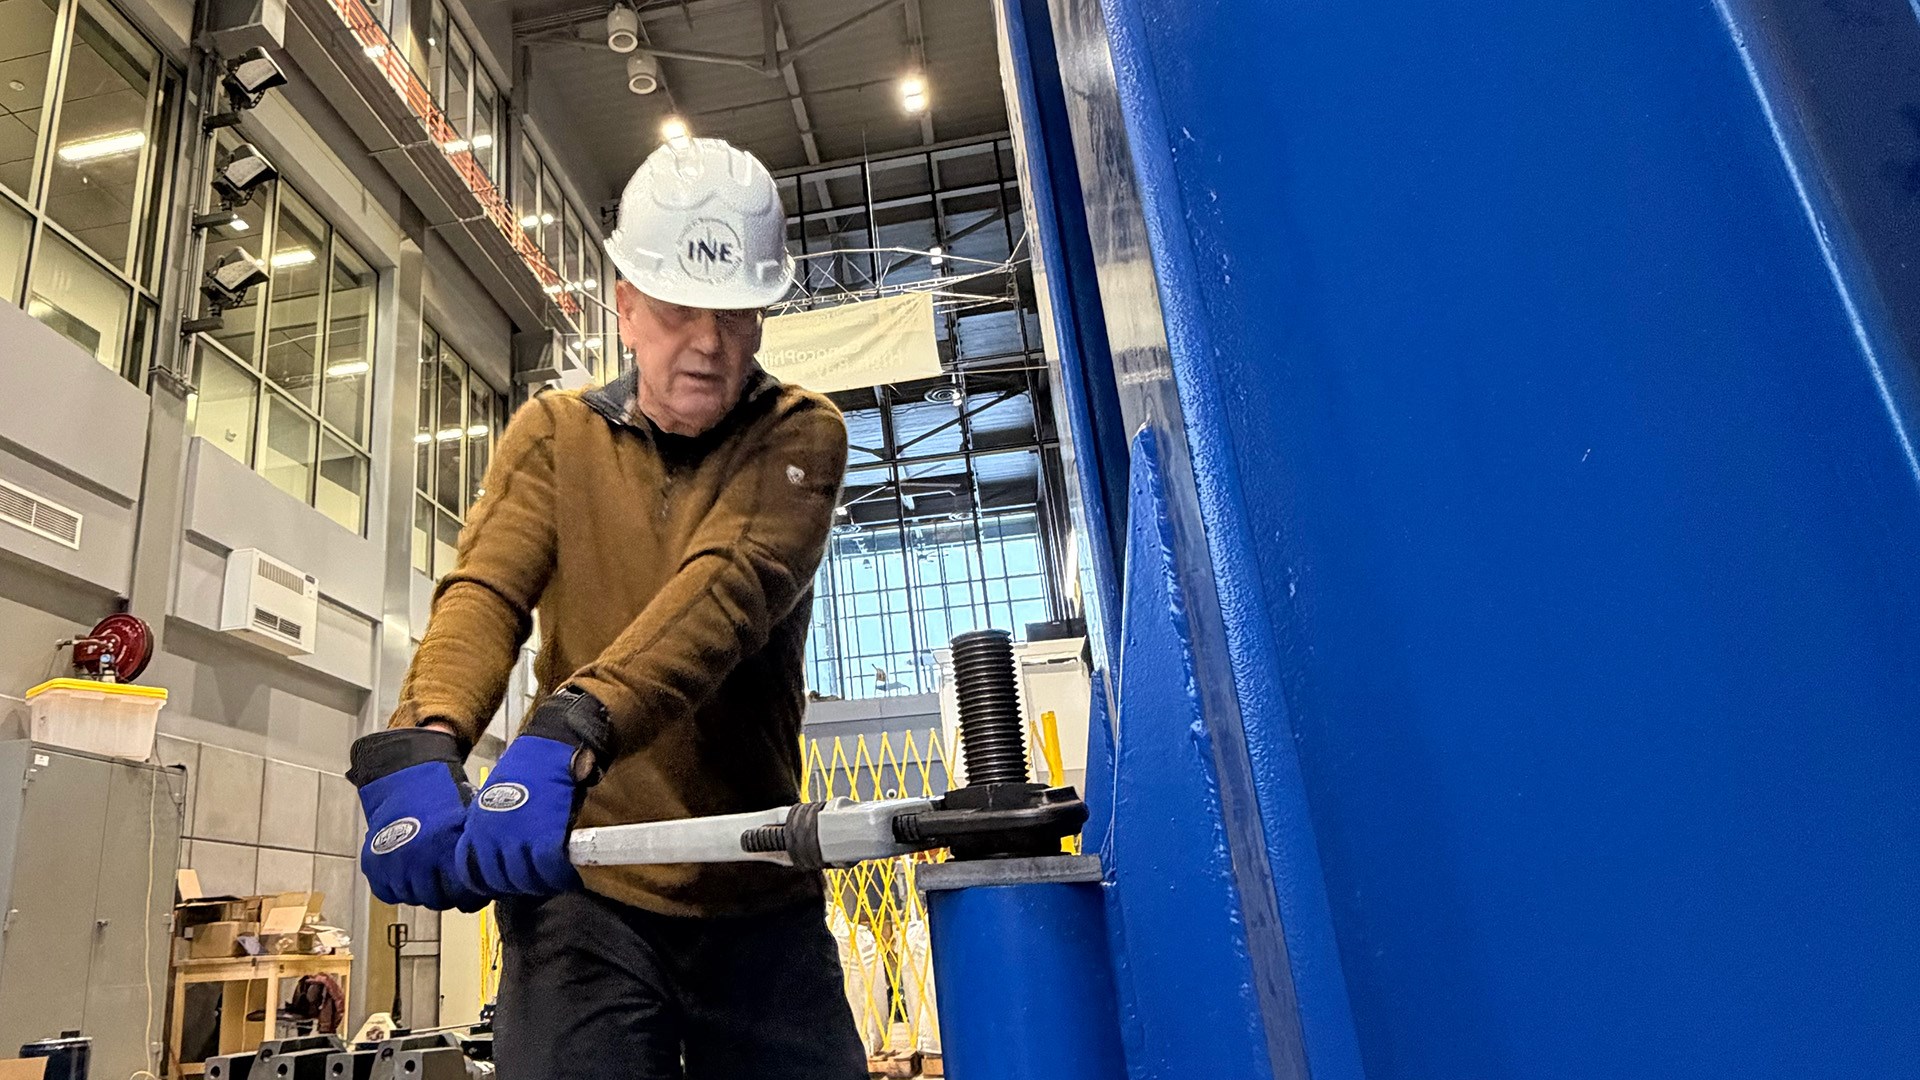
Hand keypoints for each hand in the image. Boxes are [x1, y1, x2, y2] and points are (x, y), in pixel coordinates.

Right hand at [347, 727, 487, 910]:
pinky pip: (387, 892)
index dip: (473, 897)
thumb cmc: (443, 796)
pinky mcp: (373, 864)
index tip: (475, 892)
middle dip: (448, 894)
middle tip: (451, 883)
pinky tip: (410, 872)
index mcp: (446, 849)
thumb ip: (475, 853)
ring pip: (412, 898)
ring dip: (422, 890)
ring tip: (430, 874)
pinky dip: (397, 887)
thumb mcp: (470, 820)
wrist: (406, 774)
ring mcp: (393, 864)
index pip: (464, 896)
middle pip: (437, 901)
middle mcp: (417, 860)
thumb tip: (493, 878)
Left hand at [456, 687, 612, 896]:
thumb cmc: (529, 769)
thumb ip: (496, 831)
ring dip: (542, 883)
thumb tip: (505, 857)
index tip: (509, 880)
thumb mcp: (497, 800)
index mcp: (476, 828)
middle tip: (539, 879)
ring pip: (525, 881)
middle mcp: (490, 837)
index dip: (493, 882)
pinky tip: (568, 872)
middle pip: (500, 882)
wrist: (551, 744)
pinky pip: (549, 871)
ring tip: (556, 876)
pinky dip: (560, 876)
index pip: (472, 875)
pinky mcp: (544, 838)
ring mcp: (515, 839)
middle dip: (521, 885)